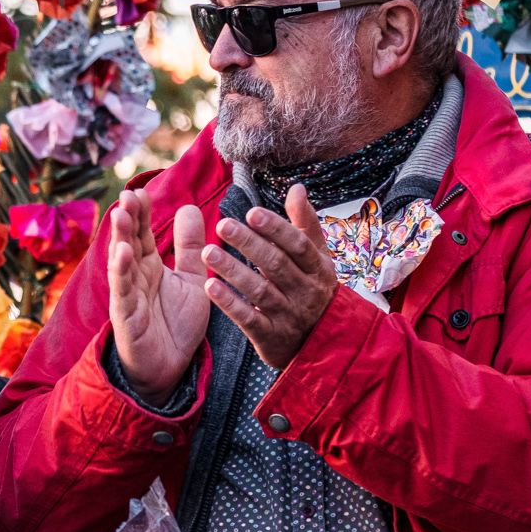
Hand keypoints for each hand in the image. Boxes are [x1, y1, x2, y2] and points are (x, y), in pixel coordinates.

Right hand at [107, 188, 209, 405]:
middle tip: (129, 194)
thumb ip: (190, 247)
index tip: (141, 191)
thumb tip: (190, 208)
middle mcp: (135, 276)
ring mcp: (128, 294)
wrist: (169, 367)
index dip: (142, 213)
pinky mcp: (126, 315)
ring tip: (122, 215)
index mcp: (149, 265)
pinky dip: (121, 271)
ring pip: (122, 261)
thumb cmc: (176, 325)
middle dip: (128, 218)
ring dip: (120, 238)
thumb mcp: (192, 279)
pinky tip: (123, 253)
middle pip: (129, 241)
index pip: (143, 232)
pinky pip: (123, 290)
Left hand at [201, 184, 337, 369]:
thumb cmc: (312, 289)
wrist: (323, 344)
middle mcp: (306, 291)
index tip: (251, 212)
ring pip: (260, 291)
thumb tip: (296, 187)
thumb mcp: (316, 258)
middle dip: (249, 244)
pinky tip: (210, 287)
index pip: (298, 244)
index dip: (276, 228)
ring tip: (207, 252)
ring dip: (233, 270)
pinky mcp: (272, 337)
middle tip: (222, 225)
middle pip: (276, 264)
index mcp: (318, 268)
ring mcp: (289, 315)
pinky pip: (249, 319)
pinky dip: (230, 303)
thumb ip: (305, 224)